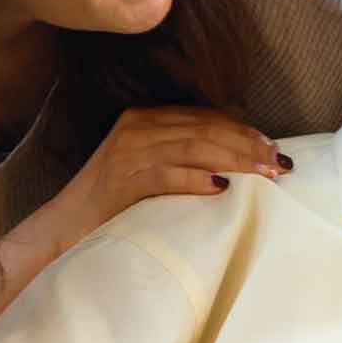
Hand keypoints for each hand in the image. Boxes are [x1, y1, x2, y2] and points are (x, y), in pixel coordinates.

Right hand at [62, 106, 289, 230]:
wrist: (63, 226)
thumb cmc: (112, 203)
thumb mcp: (147, 167)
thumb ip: (179, 154)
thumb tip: (232, 162)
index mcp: (144, 117)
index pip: (205, 117)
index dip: (242, 130)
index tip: (272, 147)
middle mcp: (137, 126)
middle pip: (205, 129)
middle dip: (247, 145)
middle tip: (278, 163)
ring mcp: (128, 151)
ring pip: (194, 147)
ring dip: (235, 160)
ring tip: (264, 174)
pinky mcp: (122, 179)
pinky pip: (167, 174)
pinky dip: (197, 179)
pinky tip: (222, 187)